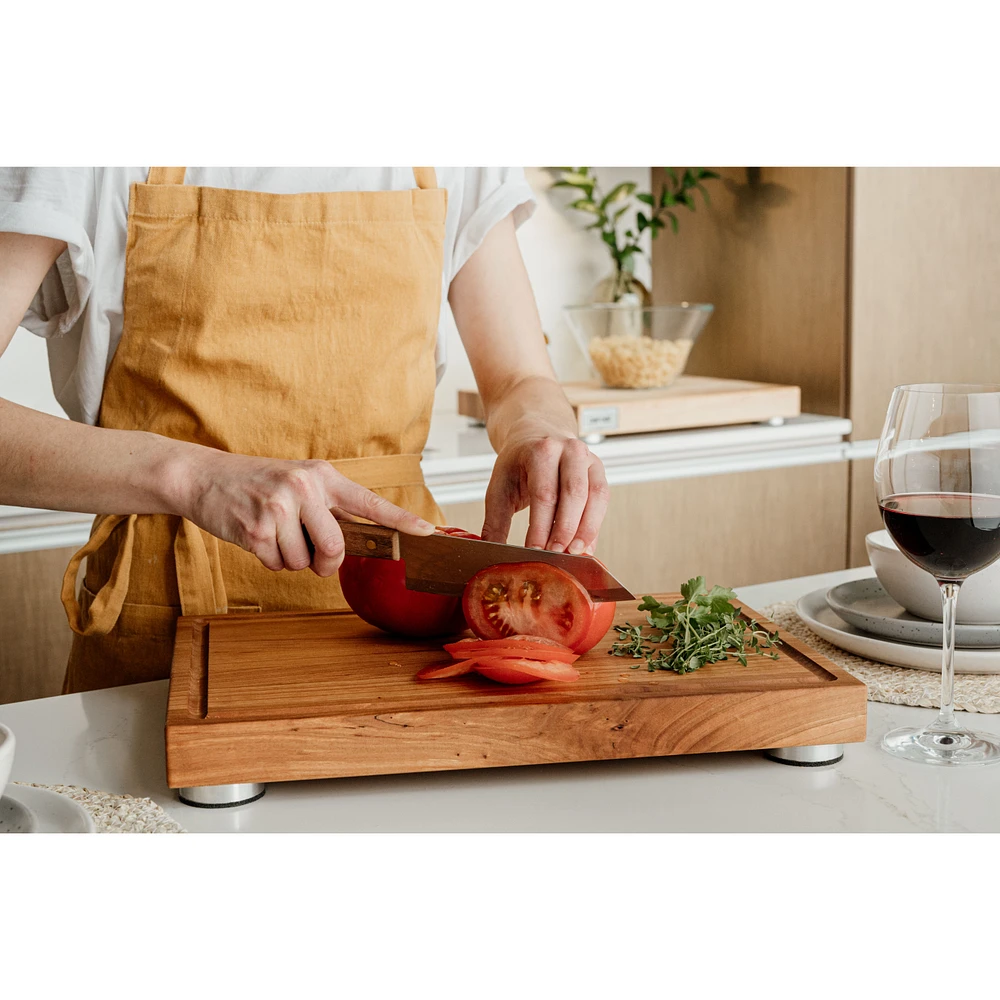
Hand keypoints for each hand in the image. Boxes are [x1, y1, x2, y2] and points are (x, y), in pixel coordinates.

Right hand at [180, 450, 433, 576]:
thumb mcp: (299, 483)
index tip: (428, 533)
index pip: (370, 503)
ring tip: (274, 532)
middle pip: (336, 549)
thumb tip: (357, 545)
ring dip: (290, 559)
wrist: (204, 476)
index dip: (401, 521)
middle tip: (310, 552)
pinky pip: (276, 565)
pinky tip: (257, 536)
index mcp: (323, 477)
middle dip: (326, 562)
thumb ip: (329, 508)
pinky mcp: (255, 528)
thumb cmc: (259, 484)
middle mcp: (304, 488)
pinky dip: (268, 560)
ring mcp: (279, 507)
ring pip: (304, 562)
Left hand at [481, 435, 609, 553]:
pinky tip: (586, 545)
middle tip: (556, 554)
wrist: (536, 435)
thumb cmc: (518, 464)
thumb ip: (495, 522)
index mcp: (540, 451)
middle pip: (573, 493)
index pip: (544, 493)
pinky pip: (602, 500)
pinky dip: (595, 525)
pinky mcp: (598, 471)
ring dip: (586, 529)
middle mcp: (568, 450)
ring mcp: (588, 459)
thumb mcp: (499, 488)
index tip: (535, 550)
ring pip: (594, 496)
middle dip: (565, 529)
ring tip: (574, 553)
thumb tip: (492, 553)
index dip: (540, 526)